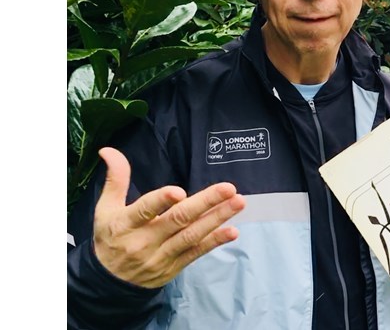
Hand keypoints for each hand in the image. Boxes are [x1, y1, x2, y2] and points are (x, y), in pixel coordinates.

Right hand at [92, 147, 245, 287]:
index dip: (161, 201)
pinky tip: (232, 231)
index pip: (144, 210)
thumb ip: (116, 179)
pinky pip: (196, 253)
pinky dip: (215, 242)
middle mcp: (144, 241)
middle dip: (205, 203)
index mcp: (125, 224)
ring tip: (238, 202)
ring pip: (191, 236)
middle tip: (228, 188)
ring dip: (217, 218)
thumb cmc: (110, 238)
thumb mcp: (105, 209)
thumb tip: (108, 150)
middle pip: (177, 220)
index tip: (179, 192)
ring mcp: (161, 256)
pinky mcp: (174, 267)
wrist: (108, 285)